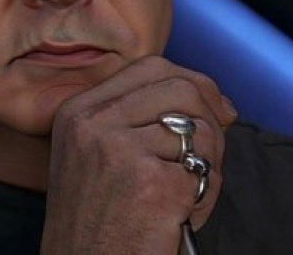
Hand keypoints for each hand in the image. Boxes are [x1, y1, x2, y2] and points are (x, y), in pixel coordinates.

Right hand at [40, 56, 237, 253]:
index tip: (215, 109)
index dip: (193, 82)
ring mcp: (121, 150)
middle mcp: (93, 124)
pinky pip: (207, 172)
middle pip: (181, 88)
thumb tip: (213, 100)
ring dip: (207, 165)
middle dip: (211, 118)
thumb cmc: (97, 224)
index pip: (150, 67)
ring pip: (202, 130)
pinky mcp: (153, 183)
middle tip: (209, 154)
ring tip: (182, 198)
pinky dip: (204, 199)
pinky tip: (179, 219)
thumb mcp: (96, 156)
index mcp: (77, 112)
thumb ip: (137, 118)